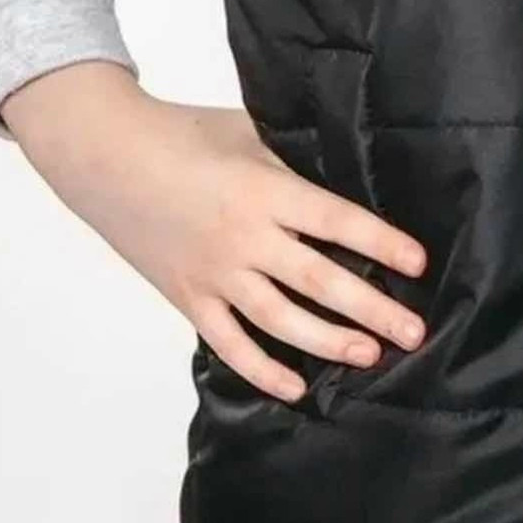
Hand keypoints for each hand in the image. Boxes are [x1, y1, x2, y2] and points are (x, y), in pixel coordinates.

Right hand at [0, 60, 427, 401]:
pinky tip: (296, 387)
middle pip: (318, 280)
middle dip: (371, 308)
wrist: (104, 157)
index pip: (337, 221)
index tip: (418, 262)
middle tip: (413, 331)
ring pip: (280, 320)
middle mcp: (244, 238)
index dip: (381, 243)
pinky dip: (261, 369)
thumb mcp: (248, 134)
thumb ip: (293, 162)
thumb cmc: (182, 134)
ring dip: (328, 342)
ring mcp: (214, 273)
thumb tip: (346, 178)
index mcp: (264, 190)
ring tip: (369, 355)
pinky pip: (229, 343)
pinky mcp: (188, 298)